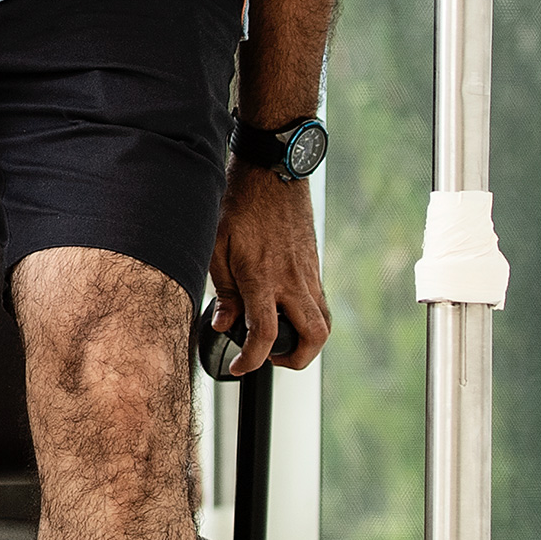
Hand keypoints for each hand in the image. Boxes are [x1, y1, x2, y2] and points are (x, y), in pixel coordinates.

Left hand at [208, 166, 330, 375]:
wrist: (273, 172)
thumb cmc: (239, 204)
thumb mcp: (216, 245)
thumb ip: (222, 290)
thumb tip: (224, 324)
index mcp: (262, 277)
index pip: (264, 333)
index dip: (252, 360)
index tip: (239, 367)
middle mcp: (292, 280)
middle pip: (313, 337)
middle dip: (296, 360)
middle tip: (270, 358)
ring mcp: (309, 274)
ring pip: (324, 322)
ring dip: (308, 341)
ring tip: (279, 340)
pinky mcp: (315, 266)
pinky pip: (321, 302)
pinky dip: (309, 318)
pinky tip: (285, 312)